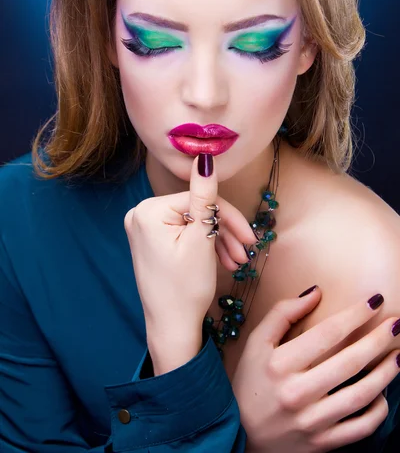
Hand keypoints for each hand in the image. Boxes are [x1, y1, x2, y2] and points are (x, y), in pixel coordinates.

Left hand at [124, 153, 255, 371]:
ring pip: (193, 224)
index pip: (199, 200)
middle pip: (196, 211)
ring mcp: (144, 230)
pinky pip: (183, 234)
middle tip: (246, 251)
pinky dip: (204, 246)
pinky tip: (223, 261)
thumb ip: (205, 195)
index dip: (228, 217)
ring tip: (236, 261)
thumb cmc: (185, 288)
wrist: (172, 329)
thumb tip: (205, 155)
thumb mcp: (201, 239)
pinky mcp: (151, 242)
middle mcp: (139, 215)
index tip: (250, 237)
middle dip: (224, 231)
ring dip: (218, 241)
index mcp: (147, 211)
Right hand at [232, 287, 399, 451]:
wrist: (240, 433)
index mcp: (280, 364)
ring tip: (398, 356)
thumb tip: (315, 292)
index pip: (327, 334)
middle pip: (349, 362)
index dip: (354, 315)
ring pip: (361, 395)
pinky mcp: (322, 443)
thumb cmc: (250, 382)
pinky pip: (360, 428)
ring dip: (386, 373)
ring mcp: (312, 421)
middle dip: (378, 339)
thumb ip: (282, 314)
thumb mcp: (257, 343)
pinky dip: (377, 411)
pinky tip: (382, 394)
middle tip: (396, 324)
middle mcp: (297, 393)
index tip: (374, 301)